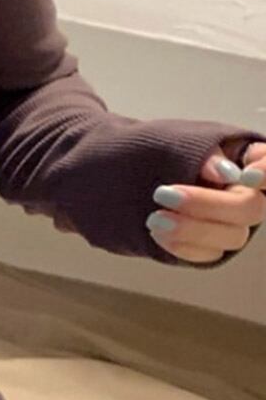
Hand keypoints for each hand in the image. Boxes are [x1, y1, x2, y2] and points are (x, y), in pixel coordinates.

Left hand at [147, 138, 265, 263]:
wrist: (147, 179)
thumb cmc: (173, 155)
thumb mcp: (185, 144)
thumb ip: (207, 154)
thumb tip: (225, 173)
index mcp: (251, 162)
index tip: (245, 175)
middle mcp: (251, 196)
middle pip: (250, 209)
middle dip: (206, 204)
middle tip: (162, 194)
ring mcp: (235, 225)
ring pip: (232, 237)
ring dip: (190, 229)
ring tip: (154, 219)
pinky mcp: (216, 247)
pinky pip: (209, 255)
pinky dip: (181, 246)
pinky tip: (157, 233)